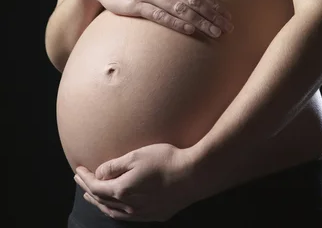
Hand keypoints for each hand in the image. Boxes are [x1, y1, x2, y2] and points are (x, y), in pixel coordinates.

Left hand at [73, 143, 197, 221]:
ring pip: (113, 212)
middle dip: (89, 189)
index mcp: (122, 190)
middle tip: (80, 179)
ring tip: (92, 195)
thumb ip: (115, 166)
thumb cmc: (165, 160)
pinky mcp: (155, 214)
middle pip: (102, 201)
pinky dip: (115, 210)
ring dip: (100, 203)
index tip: (78, 168)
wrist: (192, 175)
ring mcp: (142, 213)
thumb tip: (98, 173)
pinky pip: (127, 216)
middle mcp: (130, 206)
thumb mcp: (136, 156)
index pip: (96, 186)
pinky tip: (116, 206)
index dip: (85, 177)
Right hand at [80, 0, 233, 38]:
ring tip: (215, 32)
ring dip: (201, 22)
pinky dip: (177, 23)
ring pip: (181, 8)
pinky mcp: (136, 5)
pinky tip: (190, 30)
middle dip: (213, 15)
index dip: (214, 4)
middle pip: (193, 0)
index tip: (227, 16)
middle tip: (228, 27)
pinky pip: (161, 15)